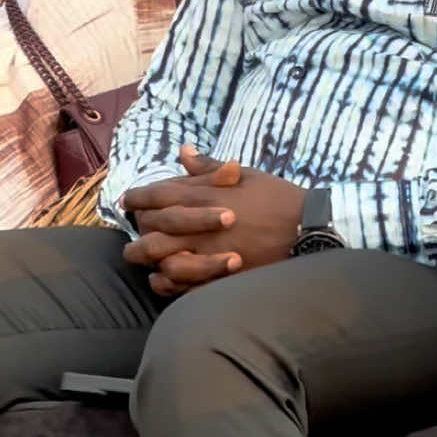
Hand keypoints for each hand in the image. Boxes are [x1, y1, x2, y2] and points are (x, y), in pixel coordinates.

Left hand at [121, 145, 306, 295]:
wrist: (307, 229)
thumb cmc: (277, 198)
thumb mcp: (246, 175)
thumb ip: (209, 167)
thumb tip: (184, 151)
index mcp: (208, 195)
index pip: (161, 194)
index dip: (139, 197)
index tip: (128, 199)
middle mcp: (203, 225)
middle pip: (153, 228)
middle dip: (136, 228)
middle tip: (131, 228)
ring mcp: (210, 252)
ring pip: (162, 258)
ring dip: (145, 257)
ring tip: (138, 255)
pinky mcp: (219, 276)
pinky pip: (182, 284)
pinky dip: (165, 283)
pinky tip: (160, 279)